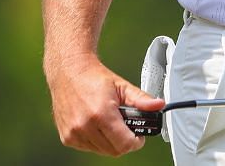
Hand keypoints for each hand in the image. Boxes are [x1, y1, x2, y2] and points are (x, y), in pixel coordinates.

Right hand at [45, 54, 163, 155]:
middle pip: (114, 150)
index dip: (136, 142)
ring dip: (110, 142)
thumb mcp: (122, 86)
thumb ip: (142, 99)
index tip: (139, 136)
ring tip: (111, 124)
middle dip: (125, 142)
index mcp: (101, 113)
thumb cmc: (93, 79)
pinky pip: (88, 148)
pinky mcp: (66, 138)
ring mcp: (74, 134)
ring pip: (101, 151)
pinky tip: (98, 126)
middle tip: (127, 129)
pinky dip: (97, 141)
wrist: (69, 73)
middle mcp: (85, 126)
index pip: (124, 144)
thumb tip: (158, 105)